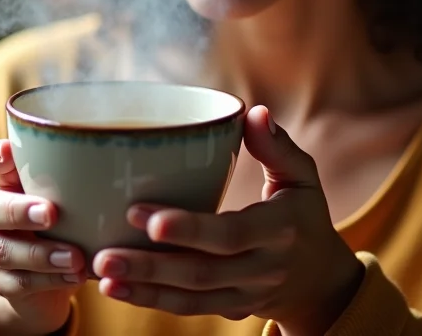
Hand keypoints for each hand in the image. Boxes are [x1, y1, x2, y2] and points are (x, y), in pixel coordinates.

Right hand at [0, 139, 85, 335]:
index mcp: (8, 181)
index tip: (10, 152)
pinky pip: (19, 282)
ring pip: (3, 250)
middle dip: (19, 210)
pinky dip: (50, 279)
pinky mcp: (1, 281)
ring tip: (75, 257)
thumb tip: (131, 155)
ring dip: (41, 253)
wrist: (46, 276)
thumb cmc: (66, 218)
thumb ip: (82, 177)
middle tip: (51, 213)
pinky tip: (75, 275)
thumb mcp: (72, 195)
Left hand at [92, 106, 364, 334]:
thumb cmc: (304, 213)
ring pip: (191, 298)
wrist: (320, 280)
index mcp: (280, 229)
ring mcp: (246, 295)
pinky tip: (117, 288)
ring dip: (144, 288)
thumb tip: (254, 112)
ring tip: (102, 273)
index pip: (230, 235)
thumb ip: (278, 146)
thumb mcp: (303, 176)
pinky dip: (152, 301)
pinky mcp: (231, 310)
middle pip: (202, 273)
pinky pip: (190, 309)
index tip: (140, 214)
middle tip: (105, 252)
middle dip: (151, 264)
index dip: (187, 228)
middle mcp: (264, 268)